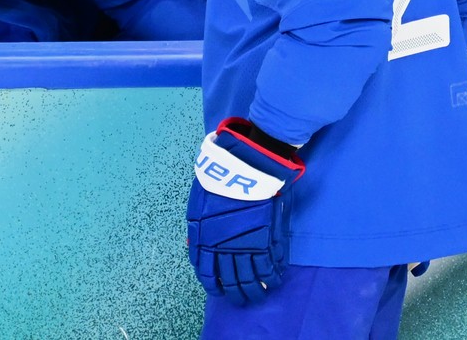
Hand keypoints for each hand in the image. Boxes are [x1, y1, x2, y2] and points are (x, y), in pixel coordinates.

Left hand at [187, 117, 304, 303]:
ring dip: (255, 292)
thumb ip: (198, 230)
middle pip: (230, 282)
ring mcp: (245, 246)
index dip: (213, 285)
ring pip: (250, 280)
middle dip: (235, 294)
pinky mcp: (265, 241)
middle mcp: (223, 248)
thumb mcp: (198, 206)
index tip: (219, 290)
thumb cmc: (217, 181)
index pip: (206, 273)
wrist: (243, 168)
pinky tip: (274, 282)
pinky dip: (272, 278)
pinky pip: (269, 268)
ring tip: (259, 296)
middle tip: (241, 299)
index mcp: (203, 240)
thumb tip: (191, 247)